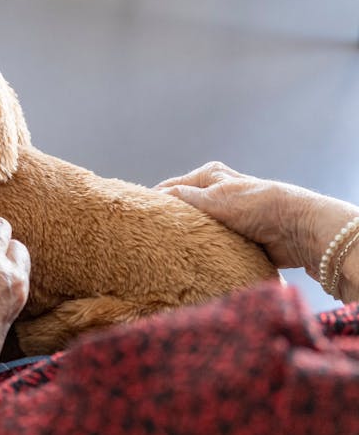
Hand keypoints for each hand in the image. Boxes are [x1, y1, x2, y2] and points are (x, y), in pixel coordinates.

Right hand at [156, 161, 358, 279]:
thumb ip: (183, 197)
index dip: (155, 200)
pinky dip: (202, 250)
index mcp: (210, 176)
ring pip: (195, 228)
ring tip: (165, 249)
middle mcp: (216, 193)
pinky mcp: (235, 237)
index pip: (171, 187)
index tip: (137, 216)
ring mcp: (225, 216)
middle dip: (169, 221)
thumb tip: (155, 196)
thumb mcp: (215, 197)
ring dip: (186, 238)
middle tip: (148, 236)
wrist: (298, 230)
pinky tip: (188, 258)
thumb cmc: (257, 205)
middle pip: (182, 208)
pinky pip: (210, 244)